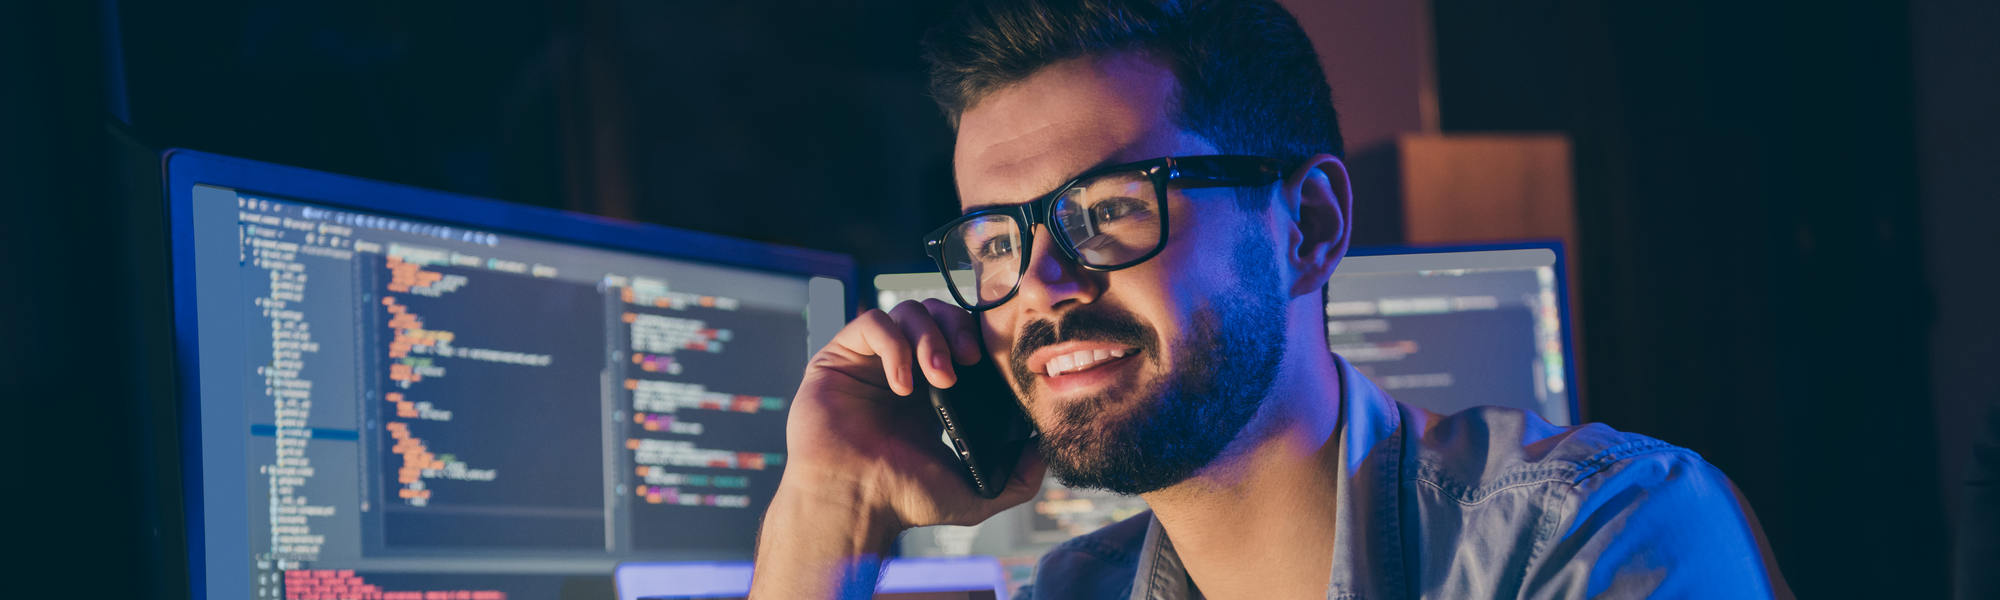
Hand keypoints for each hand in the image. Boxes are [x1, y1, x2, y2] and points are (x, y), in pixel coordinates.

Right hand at [781, 298, 1044, 529]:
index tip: (990, 361)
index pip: (959, 337)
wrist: (855, 503)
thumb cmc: (903, 500)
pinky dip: (894, 346)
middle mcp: (901, 368)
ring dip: (930, 338)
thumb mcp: (975, 493)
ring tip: (938, 376)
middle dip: (958, 328)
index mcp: (931, 390)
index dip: (977, 337)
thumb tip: (1045, 450)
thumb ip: (1018, 478)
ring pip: (907, 312)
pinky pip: (871, 323)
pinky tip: (903, 384)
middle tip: (970, 359)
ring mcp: (869, 360)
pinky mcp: (839, 357)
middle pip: (936, 313)